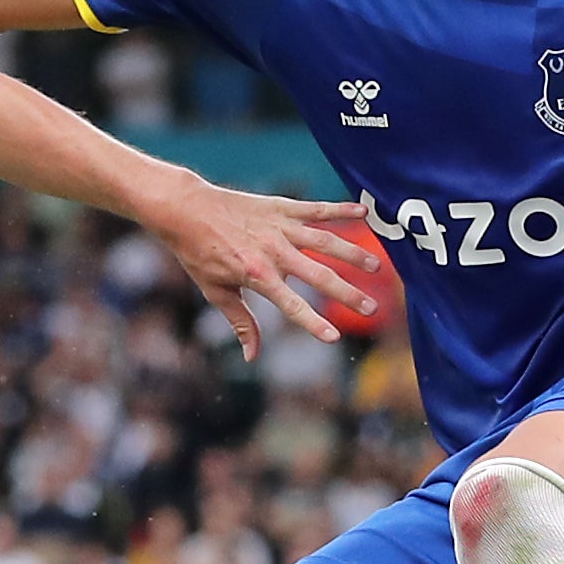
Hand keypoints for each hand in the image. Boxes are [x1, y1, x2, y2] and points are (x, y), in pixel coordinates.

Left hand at [149, 182, 381, 358]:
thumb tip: (252, 356)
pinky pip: (316, 209)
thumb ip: (241, 322)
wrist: (187, 209)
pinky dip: (340, 209)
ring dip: (353, 254)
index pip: (292, 305)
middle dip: (348, 293)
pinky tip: (363, 213)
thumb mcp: (216, 292)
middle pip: (319, 275)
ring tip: (377, 265)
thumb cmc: (199, 254)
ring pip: (326, 241)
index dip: (313, 323)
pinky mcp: (282, 208)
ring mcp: (281, 227)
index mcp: (257, 276)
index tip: (334, 338)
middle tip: (372, 308)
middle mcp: (274, 252)